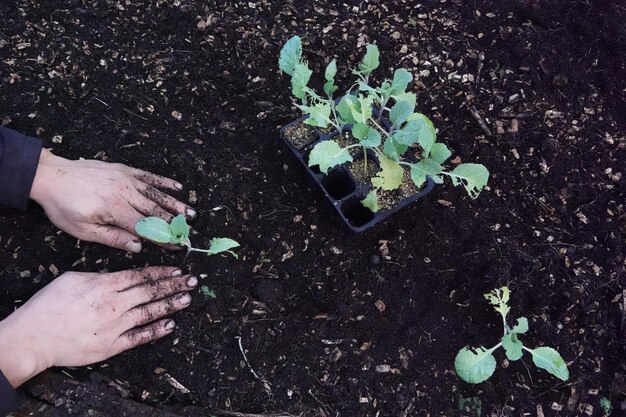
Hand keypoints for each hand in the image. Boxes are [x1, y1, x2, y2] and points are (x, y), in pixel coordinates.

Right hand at [0, 266, 196, 387]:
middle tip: (192, 280)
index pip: (140, 276)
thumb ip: (100, 276)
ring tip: (187, 298)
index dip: (161, 272)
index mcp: (104, 285)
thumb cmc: (48, 306)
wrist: (34, 337)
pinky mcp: (111, 346)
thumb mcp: (72, 279)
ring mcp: (114, 327)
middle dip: (173, 285)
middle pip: (150, 292)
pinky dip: (156, 330)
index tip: (177, 269)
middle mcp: (113, 305)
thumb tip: (119, 276)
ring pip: (149, 312)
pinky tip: (170, 325)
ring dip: (170, 305)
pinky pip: (139, 337)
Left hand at [29, 149, 195, 251]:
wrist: (50, 176)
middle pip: (156, 211)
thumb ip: (112, 238)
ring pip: (157, 193)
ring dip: (176, 204)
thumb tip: (138, 246)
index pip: (146, 228)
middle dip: (176, 223)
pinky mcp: (124, 170)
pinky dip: (164, 182)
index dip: (164, 238)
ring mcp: (126, 179)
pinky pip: (149, 176)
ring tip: (192, 213)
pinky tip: (178, 187)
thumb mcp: (82, 230)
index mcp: (114, 210)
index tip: (178, 246)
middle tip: (191, 233)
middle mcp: (124, 192)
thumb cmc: (63, 207)